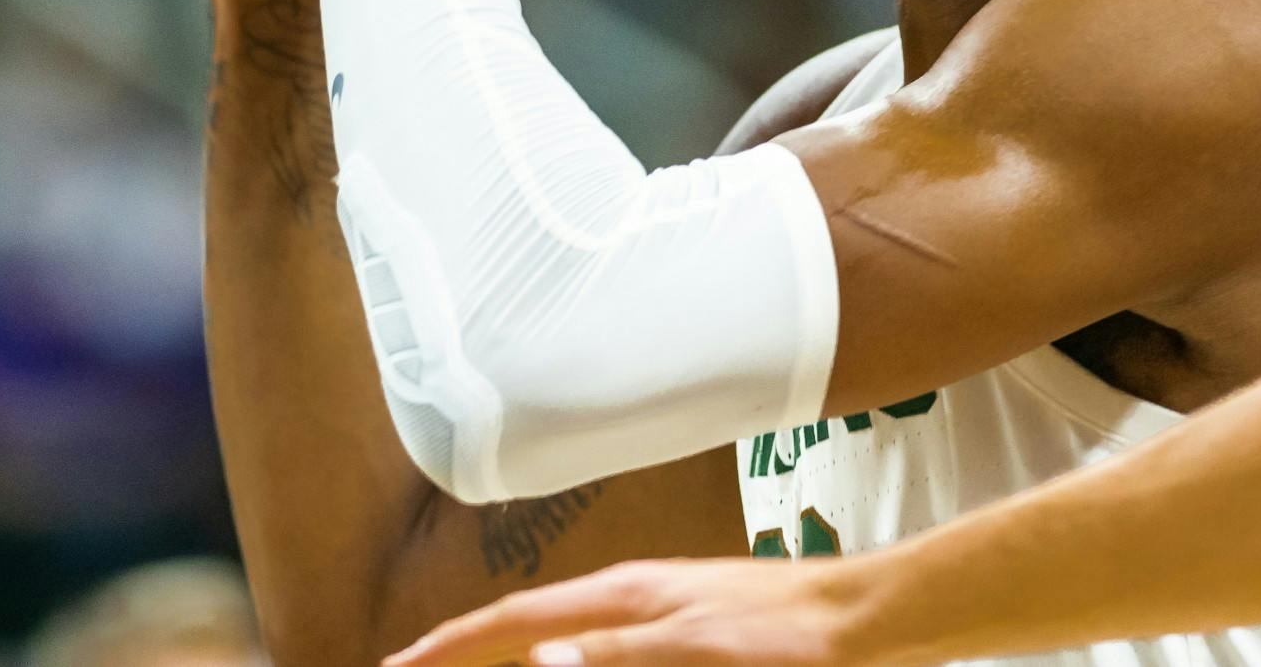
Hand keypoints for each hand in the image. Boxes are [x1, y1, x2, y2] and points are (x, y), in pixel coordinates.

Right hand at [384, 557, 881, 666]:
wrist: (862, 622)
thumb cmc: (789, 637)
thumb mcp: (698, 652)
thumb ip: (617, 657)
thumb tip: (534, 663)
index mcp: (621, 600)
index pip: (514, 623)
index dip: (451, 646)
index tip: (397, 664)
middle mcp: (628, 602)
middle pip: (525, 630)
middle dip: (467, 652)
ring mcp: (655, 616)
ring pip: (561, 642)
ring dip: (512, 659)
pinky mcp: (684, 637)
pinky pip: (602, 652)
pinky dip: (567, 659)